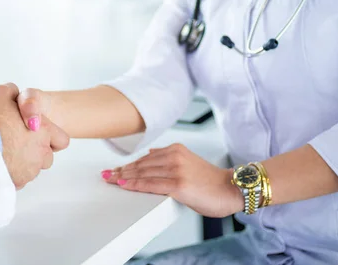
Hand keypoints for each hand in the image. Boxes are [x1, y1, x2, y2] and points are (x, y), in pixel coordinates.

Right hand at [0, 83, 68, 188]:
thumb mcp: (0, 93)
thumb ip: (11, 93)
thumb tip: (12, 94)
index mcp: (44, 131)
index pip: (62, 140)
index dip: (51, 137)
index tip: (36, 134)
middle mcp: (41, 153)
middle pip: (45, 157)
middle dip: (34, 153)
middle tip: (15, 143)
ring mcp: (29, 172)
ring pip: (30, 171)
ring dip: (21, 165)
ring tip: (4, 154)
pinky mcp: (15, 184)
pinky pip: (15, 180)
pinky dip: (9, 174)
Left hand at [102, 143, 242, 217]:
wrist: (231, 189)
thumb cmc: (211, 181)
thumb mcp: (188, 162)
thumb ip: (168, 158)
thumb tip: (149, 155)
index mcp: (175, 149)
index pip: (145, 158)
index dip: (127, 165)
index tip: (114, 169)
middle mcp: (174, 156)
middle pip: (140, 165)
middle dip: (121, 171)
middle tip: (106, 175)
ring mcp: (176, 170)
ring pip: (143, 174)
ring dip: (124, 178)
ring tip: (110, 180)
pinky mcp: (178, 185)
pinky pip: (151, 185)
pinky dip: (135, 185)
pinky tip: (124, 185)